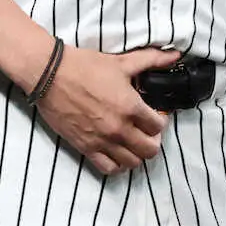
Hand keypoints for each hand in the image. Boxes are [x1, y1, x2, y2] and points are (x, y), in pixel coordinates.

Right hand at [36, 45, 180, 174]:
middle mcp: (119, 129)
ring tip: (132, 141)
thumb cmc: (85, 66)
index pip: (159, 127)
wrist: (50, 75)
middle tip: (146, 130)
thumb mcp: (121, 61)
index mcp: (130, 107)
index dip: (161, 121)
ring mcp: (102, 141)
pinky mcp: (85, 148)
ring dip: (136, 153)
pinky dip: (116, 165)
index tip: (155, 115)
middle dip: (152, 140)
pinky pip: (109, 169)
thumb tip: (175, 55)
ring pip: (132, 163)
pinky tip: (116, 152)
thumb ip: (151, 60)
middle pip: (150, 150)